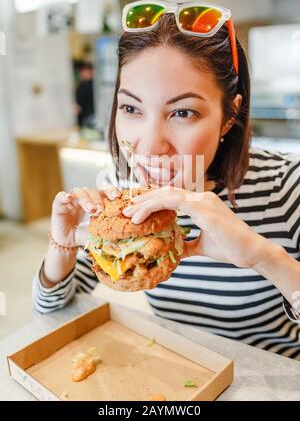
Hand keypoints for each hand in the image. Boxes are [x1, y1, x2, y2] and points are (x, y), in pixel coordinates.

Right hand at [51, 186, 120, 246]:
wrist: (66, 242)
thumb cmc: (83, 234)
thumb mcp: (96, 232)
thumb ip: (106, 231)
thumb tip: (120, 237)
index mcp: (94, 201)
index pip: (103, 191)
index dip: (110, 191)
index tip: (117, 196)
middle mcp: (83, 197)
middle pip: (91, 191)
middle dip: (98, 200)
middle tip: (101, 210)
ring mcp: (71, 199)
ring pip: (79, 192)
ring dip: (85, 200)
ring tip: (91, 210)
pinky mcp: (58, 204)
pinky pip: (61, 196)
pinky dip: (64, 196)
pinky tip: (68, 198)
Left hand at [123, 187, 266, 268]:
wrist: (252, 253)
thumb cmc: (231, 248)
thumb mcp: (202, 246)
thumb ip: (187, 245)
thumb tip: (173, 250)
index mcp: (202, 202)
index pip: (172, 196)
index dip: (152, 200)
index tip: (136, 209)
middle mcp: (201, 197)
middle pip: (166, 192)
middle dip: (144, 199)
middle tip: (126, 209)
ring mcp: (202, 200)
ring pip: (166, 194)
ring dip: (145, 202)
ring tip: (128, 213)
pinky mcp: (203, 208)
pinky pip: (173, 201)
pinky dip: (154, 205)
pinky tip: (141, 215)